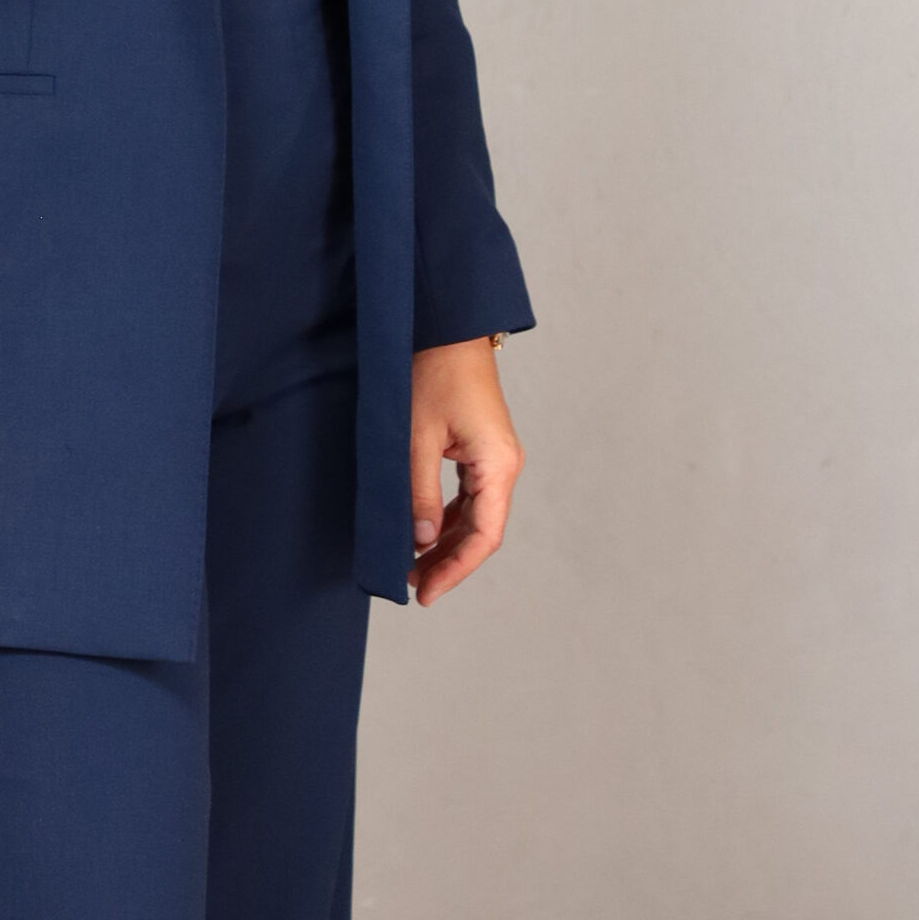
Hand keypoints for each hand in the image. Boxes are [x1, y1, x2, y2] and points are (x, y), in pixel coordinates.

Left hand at [408, 338, 525, 605]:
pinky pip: (470, 495)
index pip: (483, 536)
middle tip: (413, 584)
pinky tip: (424, 530)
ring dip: (447, 541)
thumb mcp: (416, 436)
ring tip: (414, 564)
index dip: (455, 569)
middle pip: (482, 530)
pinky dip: (448, 516)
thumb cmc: (433, 372)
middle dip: (448, 561)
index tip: (425, 593)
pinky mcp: (483, 447)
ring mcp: (496, 456)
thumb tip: (421, 541)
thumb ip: (419, 492)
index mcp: (498, 465)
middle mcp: (505, 465)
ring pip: (476, 515)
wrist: (446, 326)